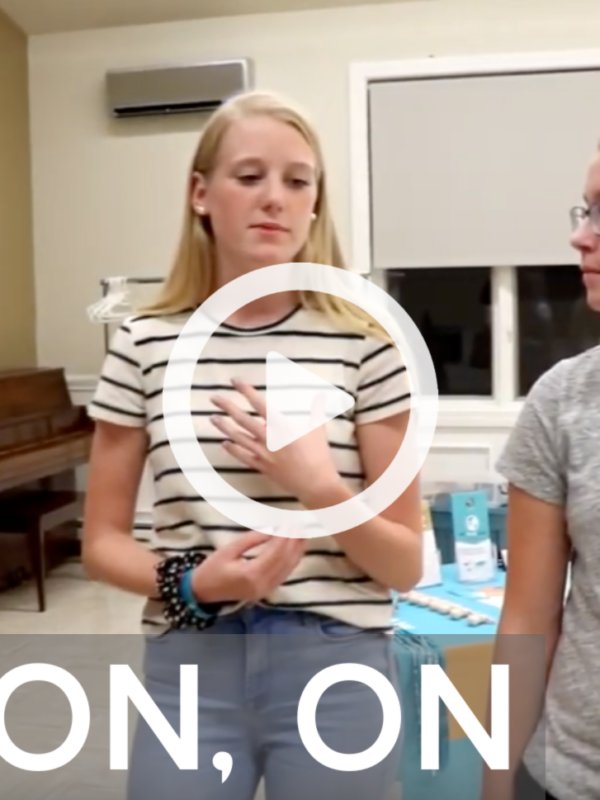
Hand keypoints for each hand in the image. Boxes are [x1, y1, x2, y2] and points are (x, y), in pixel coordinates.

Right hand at [191, 530, 304, 603]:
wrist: (203, 592)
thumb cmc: (212, 568)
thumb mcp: (229, 549)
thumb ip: (252, 539)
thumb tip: (272, 528)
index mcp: (251, 574)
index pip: (275, 552)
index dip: (285, 536)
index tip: (290, 521)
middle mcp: (262, 584)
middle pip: (285, 560)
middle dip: (294, 541)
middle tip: (300, 524)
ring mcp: (266, 590)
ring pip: (288, 568)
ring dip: (297, 550)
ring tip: (302, 533)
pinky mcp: (267, 591)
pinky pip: (284, 574)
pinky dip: (292, 560)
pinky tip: (296, 549)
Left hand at [209, 378, 341, 506]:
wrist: (315, 484)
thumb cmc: (319, 455)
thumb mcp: (318, 430)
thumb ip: (316, 411)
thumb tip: (321, 395)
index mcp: (281, 426)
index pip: (260, 404)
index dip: (246, 391)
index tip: (235, 381)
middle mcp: (268, 438)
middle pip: (243, 420)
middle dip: (227, 407)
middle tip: (214, 398)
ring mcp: (263, 454)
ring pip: (238, 438)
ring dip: (224, 427)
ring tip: (213, 418)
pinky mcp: (262, 467)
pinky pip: (243, 457)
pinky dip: (233, 449)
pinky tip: (224, 443)